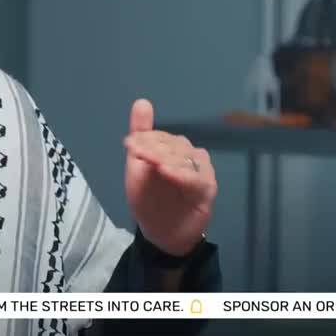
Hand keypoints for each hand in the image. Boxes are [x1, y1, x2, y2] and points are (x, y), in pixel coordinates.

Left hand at [123, 99, 216, 255]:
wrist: (161, 233)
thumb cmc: (150, 200)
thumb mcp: (137, 168)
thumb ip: (141, 136)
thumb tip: (142, 102)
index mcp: (171, 148)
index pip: (160, 136)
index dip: (145, 138)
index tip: (129, 145)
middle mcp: (188, 155)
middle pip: (174, 145)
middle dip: (154, 148)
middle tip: (137, 154)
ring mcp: (200, 171)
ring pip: (186, 158)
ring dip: (167, 158)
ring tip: (153, 163)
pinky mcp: (207, 189)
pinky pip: (196, 178)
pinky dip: (182, 174)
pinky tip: (168, 172)